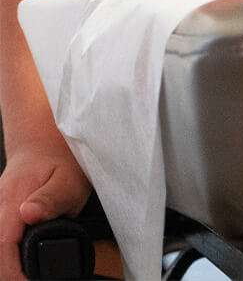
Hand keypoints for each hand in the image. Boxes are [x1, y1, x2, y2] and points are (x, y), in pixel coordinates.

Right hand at [0, 141, 90, 279]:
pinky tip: (20, 261)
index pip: (2, 246)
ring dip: (9, 265)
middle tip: (34, 278)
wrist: (45, 142)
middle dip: (12, 273)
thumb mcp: (68, 180)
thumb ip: (51, 199)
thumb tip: (28, 214)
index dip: (14, 273)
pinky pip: (0, 241)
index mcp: (11, 199)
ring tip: (29, 273)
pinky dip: (7, 254)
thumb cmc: (61, 160)